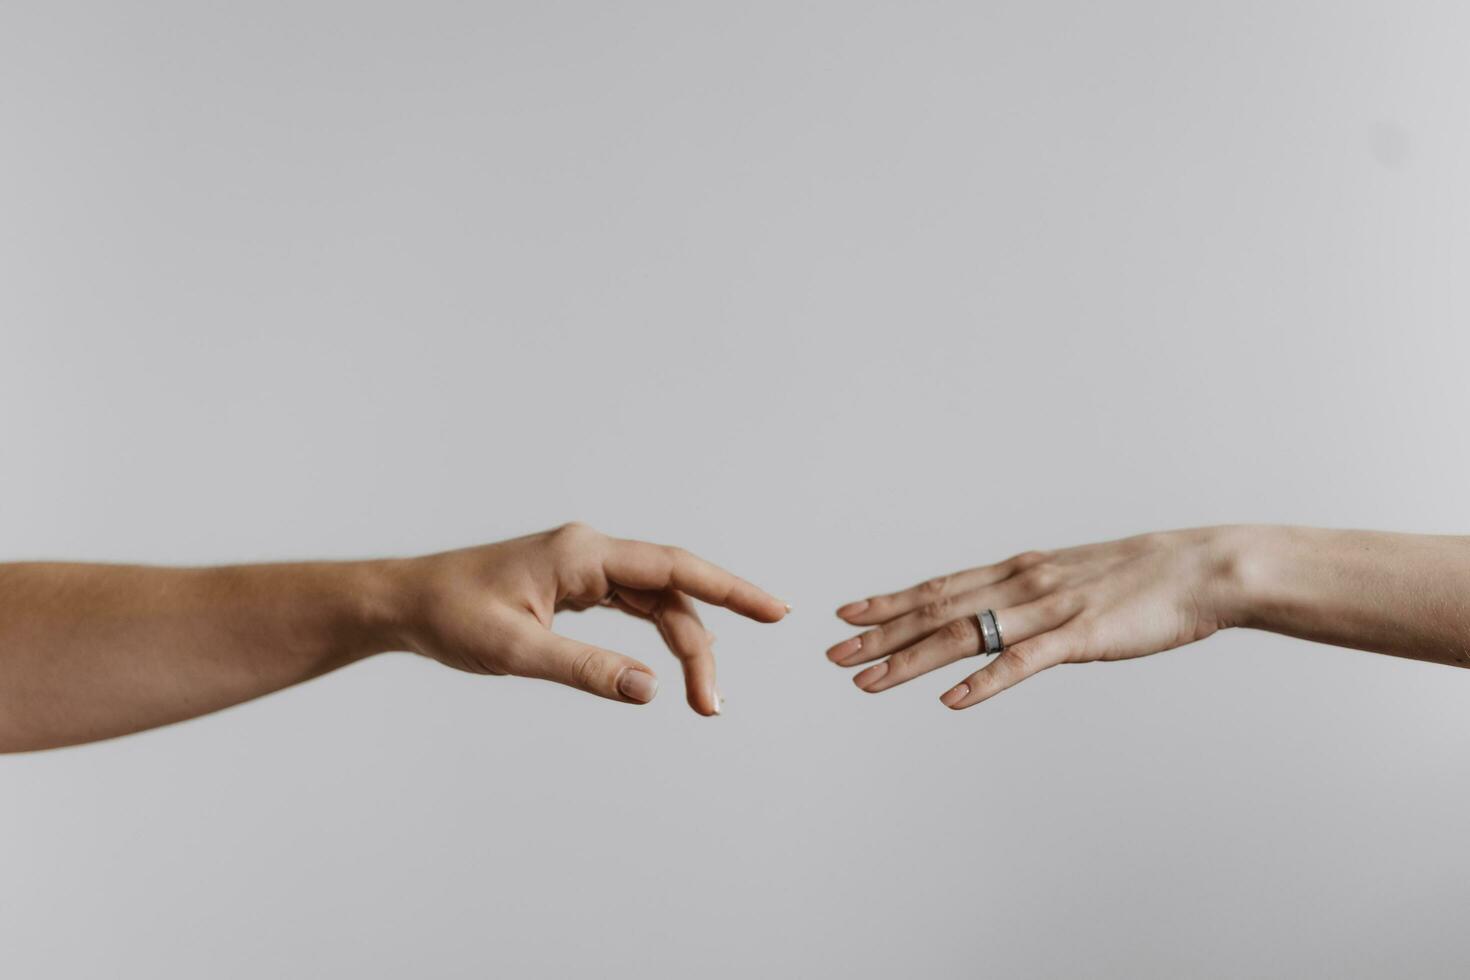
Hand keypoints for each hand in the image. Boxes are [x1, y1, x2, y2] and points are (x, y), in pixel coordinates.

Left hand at [392, 523, 787, 713]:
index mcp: (582, 554)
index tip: (775, 610)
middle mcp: (591, 552)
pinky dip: (660, 635)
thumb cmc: (450, 615)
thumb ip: (586, 669)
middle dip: (703, 645)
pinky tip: (676, 663)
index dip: (730, 590)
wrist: (404, 602)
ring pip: (657, 603)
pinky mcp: (576, 584)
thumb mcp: (516, 651)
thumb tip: (651, 690)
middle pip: (673, 593)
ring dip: (684, 646)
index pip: (675, 569)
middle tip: (714, 705)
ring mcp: (585, 566)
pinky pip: (635, 606)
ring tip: (704, 699)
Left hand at [827, 527, 1238, 708]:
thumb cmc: (1143, 577)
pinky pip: (1022, 662)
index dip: (889, 601)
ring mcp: (1048, 610)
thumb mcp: (1073, 579)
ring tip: (866, 679)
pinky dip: (984, 682)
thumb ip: (1033, 597)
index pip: (940, 587)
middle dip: (880, 633)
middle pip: (936, 610)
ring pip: (965, 635)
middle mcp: (1022, 585)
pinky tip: (951, 701)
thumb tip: (1002, 615)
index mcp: (1019, 571)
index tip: (846, 612)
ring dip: (910, 660)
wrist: (1203, 567)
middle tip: (832, 652)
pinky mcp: (1080, 636)